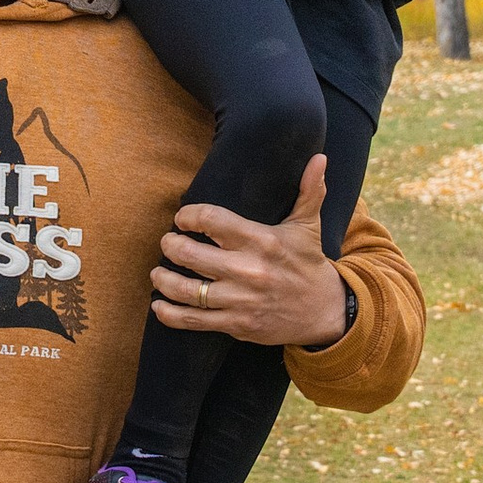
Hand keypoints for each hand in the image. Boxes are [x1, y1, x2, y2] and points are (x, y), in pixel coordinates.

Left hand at [152, 153, 348, 350]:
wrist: (325, 313)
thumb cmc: (309, 265)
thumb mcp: (308, 227)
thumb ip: (309, 191)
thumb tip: (319, 158)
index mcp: (262, 241)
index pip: (212, 220)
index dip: (188, 216)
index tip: (182, 219)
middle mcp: (248, 270)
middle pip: (190, 254)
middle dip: (170, 246)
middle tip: (167, 243)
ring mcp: (240, 300)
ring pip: (186, 290)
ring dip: (164, 280)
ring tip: (157, 273)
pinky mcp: (236, 324)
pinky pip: (194, 320)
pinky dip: (170, 314)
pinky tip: (159, 306)